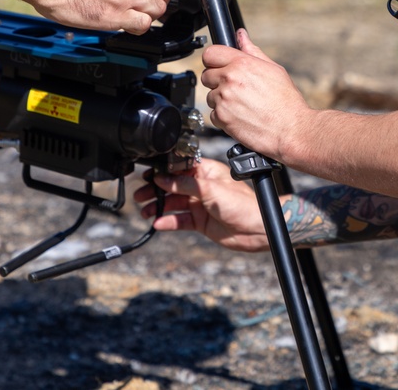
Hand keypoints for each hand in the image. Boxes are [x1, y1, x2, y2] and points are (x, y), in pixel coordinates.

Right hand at [133, 159, 269, 252]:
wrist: (256, 229)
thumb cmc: (243, 204)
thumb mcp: (211, 190)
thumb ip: (185, 184)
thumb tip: (163, 178)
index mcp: (206, 172)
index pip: (180, 168)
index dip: (163, 172)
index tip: (148, 175)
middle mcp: (201, 187)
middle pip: (173, 186)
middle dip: (156, 189)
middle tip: (141, 194)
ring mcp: (200, 204)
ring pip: (174, 204)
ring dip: (159, 206)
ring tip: (146, 210)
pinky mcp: (200, 221)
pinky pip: (179, 220)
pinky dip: (168, 221)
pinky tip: (158, 223)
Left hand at [201, 29, 311, 160]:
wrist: (291, 130)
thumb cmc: (286, 102)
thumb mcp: (273, 70)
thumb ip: (252, 51)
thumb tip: (241, 36)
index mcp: (242, 63)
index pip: (210, 54)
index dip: (214, 60)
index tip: (219, 66)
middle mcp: (229, 79)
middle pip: (206, 75)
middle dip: (217, 81)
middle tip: (235, 88)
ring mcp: (223, 99)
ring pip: (210, 96)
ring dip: (221, 100)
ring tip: (242, 105)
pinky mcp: (221, 118)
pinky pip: (213, 114)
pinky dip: (223, 116)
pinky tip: (240, 116)